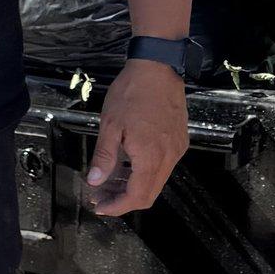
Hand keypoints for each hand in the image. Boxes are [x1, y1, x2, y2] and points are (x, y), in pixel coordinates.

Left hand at [85, 57, 189, 217]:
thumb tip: (95, 181)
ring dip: (134, 187)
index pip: (136, 196)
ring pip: (156, 182)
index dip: (117, 206)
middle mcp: (168, 157)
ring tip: (110, 181)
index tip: (100, 206)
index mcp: (151, 156)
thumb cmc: (133, 92)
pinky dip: (145, 173)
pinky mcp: (179, 141)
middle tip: (101, 196)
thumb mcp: (110, 124)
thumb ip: (104, 156)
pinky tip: (128, 165)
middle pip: (149, 195)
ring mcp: (176, 149)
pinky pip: (163, 167)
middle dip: (124, 200)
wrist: (159, 66)